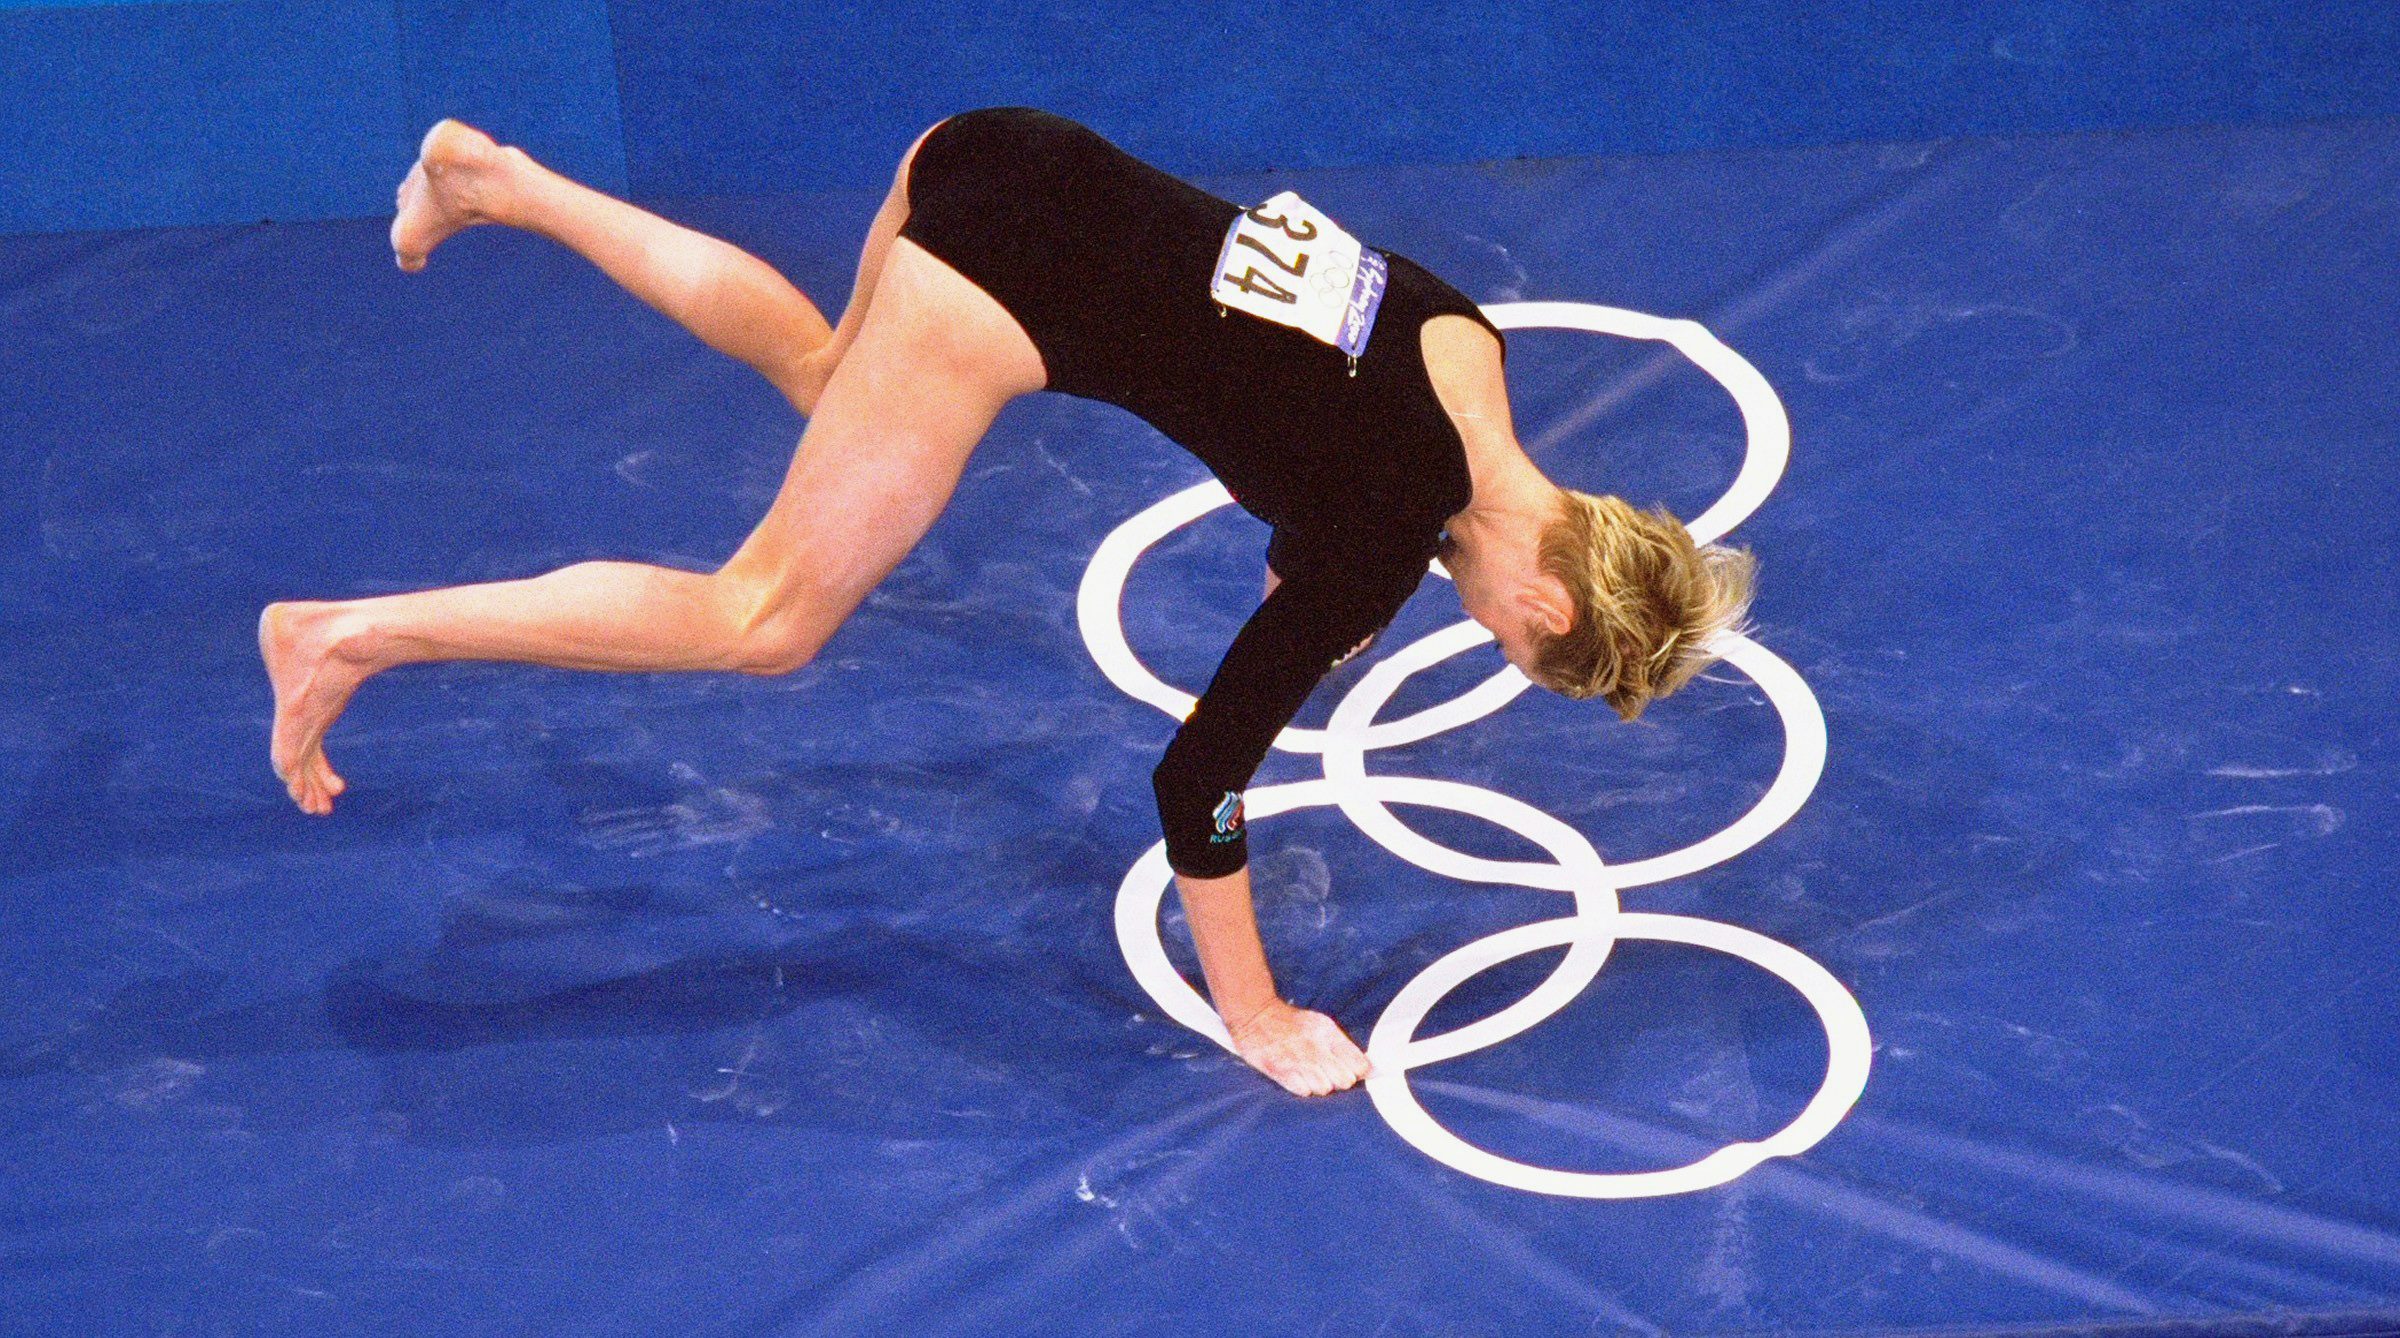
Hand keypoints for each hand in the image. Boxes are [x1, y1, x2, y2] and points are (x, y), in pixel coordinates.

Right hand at [1227, 999, 1370, 1096]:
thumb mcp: (1322, 1025)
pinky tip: (1298, 1078)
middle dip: (1338, 1080)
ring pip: (1324, 1088)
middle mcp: (1316, 1047)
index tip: (1349, 1070)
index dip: (1356, 1071)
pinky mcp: (1279, 1070)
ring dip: (1319, 1085)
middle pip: (1344, 1081)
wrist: (1256, 1015)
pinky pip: (1302, 1090)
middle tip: (1327, 1073)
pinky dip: (1302, 1087)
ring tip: (1309, 1075)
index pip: (1359, 1065)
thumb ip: (1344, 1047)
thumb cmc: (1293, 1024)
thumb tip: (1369, 1069)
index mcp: (1329, 1034)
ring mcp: (1298, 1060)